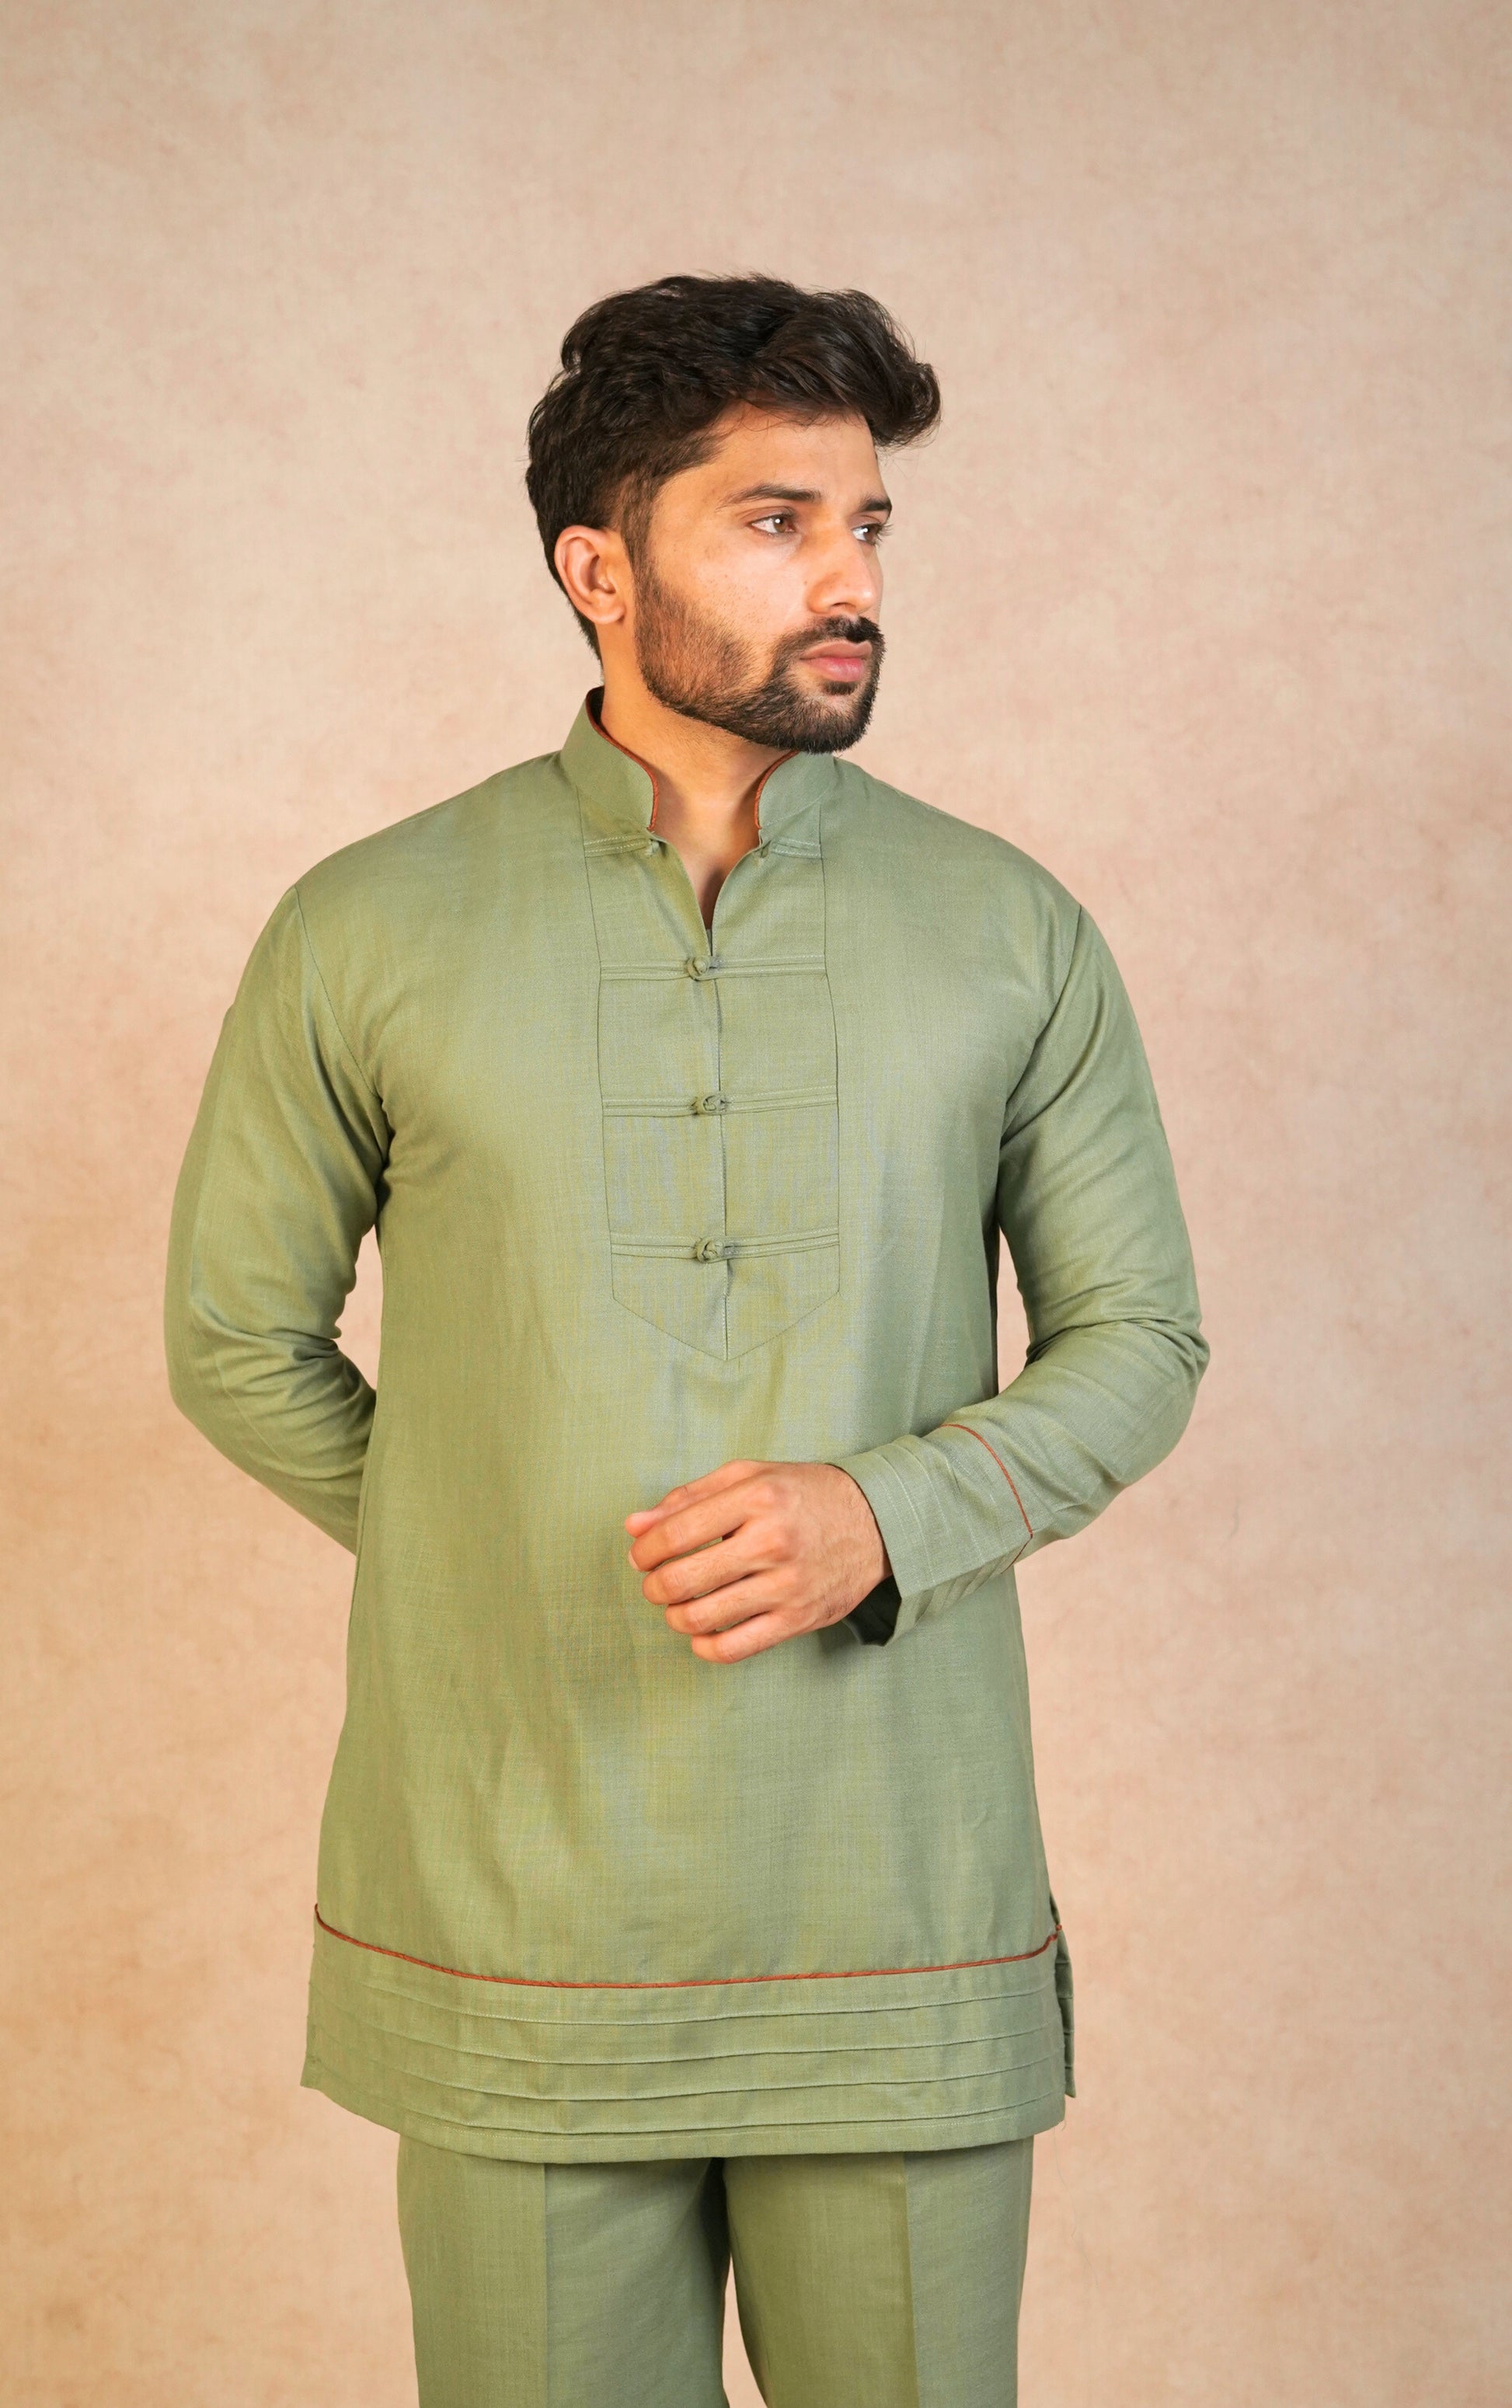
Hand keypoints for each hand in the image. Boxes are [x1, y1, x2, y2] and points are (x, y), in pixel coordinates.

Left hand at [625, 1459, 890, 1663]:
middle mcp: (772, 1541)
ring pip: (702, 1618)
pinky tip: (700, 1634)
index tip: (641, 1555)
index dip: (645, 1550)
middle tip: (655, 1583)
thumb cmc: (802, 1495)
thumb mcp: (749, 1476)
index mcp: (757, 1497)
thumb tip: (633, 1526)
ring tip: (676, 1606)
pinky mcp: (799, 1619)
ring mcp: (787, 1585)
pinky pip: (735, 1648)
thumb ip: (689, 1497)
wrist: (876, 1522)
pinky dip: (704, 1647)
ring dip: (674, 1617)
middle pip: (682, 1580)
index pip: (675, 1532)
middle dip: (654, 1586)